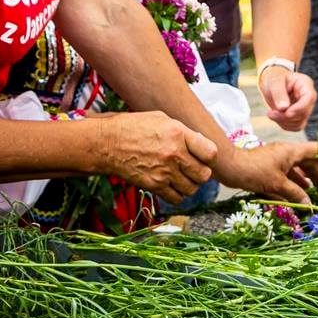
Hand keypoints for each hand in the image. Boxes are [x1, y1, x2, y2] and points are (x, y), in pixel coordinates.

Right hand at [98, 111, 217, 204]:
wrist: (107, 143)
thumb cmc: (134, 127)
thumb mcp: (163, 119)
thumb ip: (184, 133)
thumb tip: (199, 144)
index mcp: (179, 134)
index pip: (211, 153)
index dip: (210, 157)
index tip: (205, 157)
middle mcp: (174, 154)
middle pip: (204, 175)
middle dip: (201, 173)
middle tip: (193, 169)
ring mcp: (163, 172)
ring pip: (191, 189)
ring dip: (190, 185)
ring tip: (182, 177)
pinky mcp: (153, 185)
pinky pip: (176, 198)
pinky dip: (177, 194)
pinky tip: (172, 185)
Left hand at [222, 141, 317, 203]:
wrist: (228, 166)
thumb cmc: (253, 170)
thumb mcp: (276, 183)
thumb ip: (294, 193)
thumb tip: (309, 204)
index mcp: (292, 151)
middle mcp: (287, 154)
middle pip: (310, 163)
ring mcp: (278, 161)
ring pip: (299, 170)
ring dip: (309, 181)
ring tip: (317, 195)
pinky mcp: (269, 169)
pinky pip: (288, 176)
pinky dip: (295, 184)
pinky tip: (299, 195)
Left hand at [259, 66, 316, 131]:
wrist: (272, 82)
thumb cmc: (274, 78)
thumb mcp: (274, 81)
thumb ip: (279, 93)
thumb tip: (283, 108)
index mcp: (305, 84)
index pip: (310, 98)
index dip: (299, 108)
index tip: (286, 112)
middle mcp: (308, 97)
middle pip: (304, 112)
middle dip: (286, 116)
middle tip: (270, 113)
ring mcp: (305, 108)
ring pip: (300, 122)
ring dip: (284, 122)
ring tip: (271, 113)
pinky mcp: (300, 117)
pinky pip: (295, 127)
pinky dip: (284, 125)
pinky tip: (276, 116)